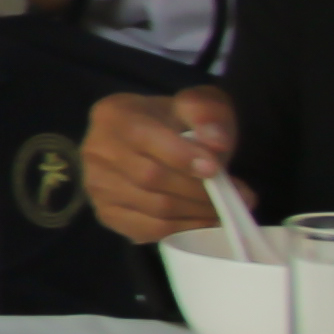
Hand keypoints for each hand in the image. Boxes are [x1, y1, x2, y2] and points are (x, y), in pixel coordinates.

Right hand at [85, 86, 243, 246]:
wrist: (158, 140)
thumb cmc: (178, 120)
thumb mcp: (197, 103)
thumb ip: (207, 113)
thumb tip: (216, 142)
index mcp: (112, 115)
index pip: (143, 138)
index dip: (181, 156)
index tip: (216, 169)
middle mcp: (95, 150)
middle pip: (150, 178)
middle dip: (198, 190)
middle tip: (238, 195)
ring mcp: (96, 185)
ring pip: (152, 208)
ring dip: (196, 213)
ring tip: (225, 209)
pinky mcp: (106, 213)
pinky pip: (147, 230)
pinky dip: (182, 229)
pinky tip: (203, 221)